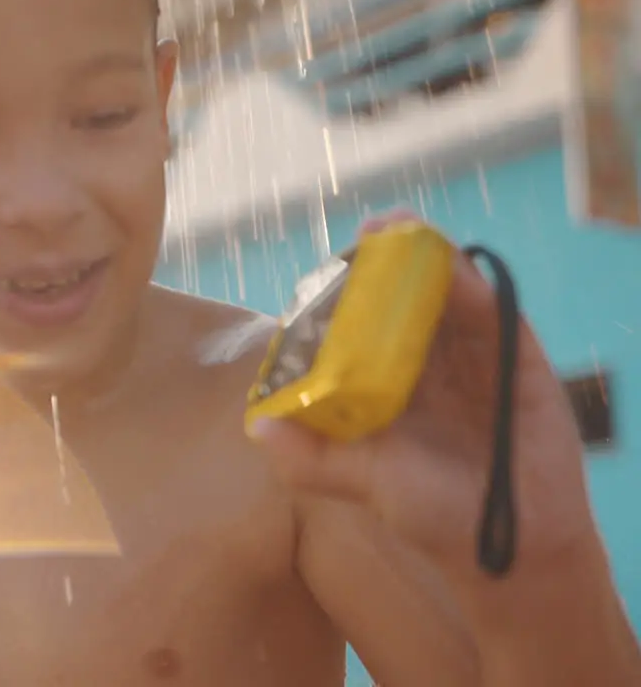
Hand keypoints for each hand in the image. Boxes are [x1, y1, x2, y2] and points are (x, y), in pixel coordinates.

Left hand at [253, 210, 598, 576]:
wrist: (515, 544)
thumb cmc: (431, 513)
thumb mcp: (363, 482)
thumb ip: (312, 459)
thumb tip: (256, 425)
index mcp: (381, 384)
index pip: (355, 329)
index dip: (341, 296)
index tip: (325, 270)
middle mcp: (421, 363)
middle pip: (397, 300)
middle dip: (380, 263)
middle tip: (367, 232)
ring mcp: (468, 355)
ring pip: (442, 294)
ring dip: (422, 258)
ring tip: (398, 227)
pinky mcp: (514, 356)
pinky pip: (491, 311)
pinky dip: (469, 283)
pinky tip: (447, 264)